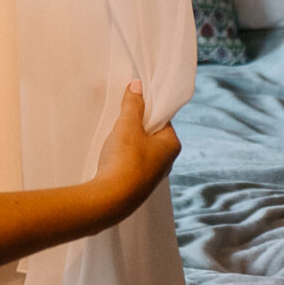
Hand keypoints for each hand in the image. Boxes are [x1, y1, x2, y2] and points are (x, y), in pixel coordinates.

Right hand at [92, 82, 179, 224]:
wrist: (112, 199)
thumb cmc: (125, 159)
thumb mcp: (128, 125)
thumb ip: (133, 104)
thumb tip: (137, 85)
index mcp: (172, 145)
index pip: (164, 120)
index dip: (148, 110)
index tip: (133, 104)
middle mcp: (168, 162)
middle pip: (153, 135)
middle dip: (137, 126)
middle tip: (121, 119)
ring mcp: (154, 176)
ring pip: (143, 151)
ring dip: (130, 143)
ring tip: (113, 137)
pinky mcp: (139, 187)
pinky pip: (134, 165)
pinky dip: (124, 158)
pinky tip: (112, 156)